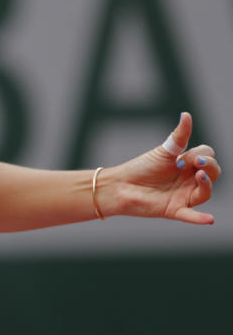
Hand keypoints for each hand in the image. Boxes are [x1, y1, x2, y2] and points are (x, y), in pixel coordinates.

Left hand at [99, 112, 219, 223]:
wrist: (120, 184)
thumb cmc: (141, 167)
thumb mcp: (163, 151)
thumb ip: (179, 136)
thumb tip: (186, 115)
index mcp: (188, 165)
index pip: (208, 157)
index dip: (204, 155)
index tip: (186, 155)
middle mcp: (189, 180)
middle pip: (213, 173)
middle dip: (210, 166)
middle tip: (195, 163)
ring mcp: (183, 196)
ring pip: (206, 193)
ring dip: (206, 185)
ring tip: (200, 176)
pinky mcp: (174, 209)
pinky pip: (191, 216)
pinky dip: (200, 218)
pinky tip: (209, 219)